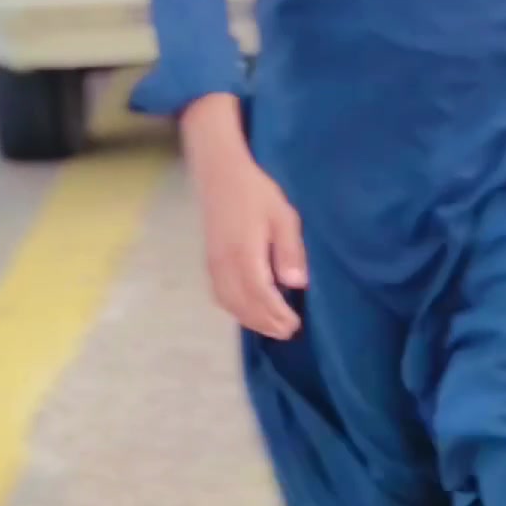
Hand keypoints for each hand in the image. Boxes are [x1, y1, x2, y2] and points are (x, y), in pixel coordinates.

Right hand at [181, 95, 306, 337]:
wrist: (220, 174)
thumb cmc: (256, 193)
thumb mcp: (282, 216)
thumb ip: (289, 251)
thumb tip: (296, 284)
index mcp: (244, 254)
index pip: (260, 295)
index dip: (276, 315)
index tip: (294, 324)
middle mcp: (225, 265)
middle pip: (243, 305)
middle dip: (265, 323)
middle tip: (287, 332)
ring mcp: (213, 264)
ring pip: (229, 303)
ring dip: (250, 320)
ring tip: (272, 327)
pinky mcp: (209, 261)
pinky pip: (220, 295)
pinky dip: (235, 309)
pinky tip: (249, 310)